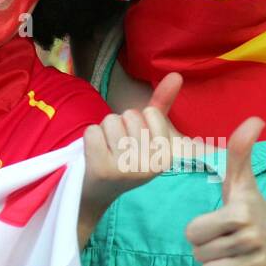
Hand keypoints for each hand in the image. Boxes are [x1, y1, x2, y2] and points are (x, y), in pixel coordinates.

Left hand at [81, 72, 182, 215]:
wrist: (98, 191)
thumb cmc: (126, 155)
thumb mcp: (148, 133)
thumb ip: (162, 103)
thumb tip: (176, 74)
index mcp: (167, 157)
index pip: (150, 112)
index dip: (137, 120)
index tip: (136, 141)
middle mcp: (150, 166)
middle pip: (129, 115)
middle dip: (120, 125)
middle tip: (118, 148)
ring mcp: (126, 169)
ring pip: (110, 121)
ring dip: (104, 131)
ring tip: (106, 150)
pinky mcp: (102, 169)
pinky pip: (92, 130)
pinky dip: (89, 137)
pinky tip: (94, 154)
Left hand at [183, 116, 265, 265]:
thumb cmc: (252, 209)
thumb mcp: (242, 182)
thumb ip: (239, 152)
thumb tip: (255, 119)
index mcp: (240, 214)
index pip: (193, 233)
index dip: (197, 230)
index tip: (213, 223)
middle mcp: (251, 239)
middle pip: (199, 254)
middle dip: (205, 248)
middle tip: (222, 239)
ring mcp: (259, 263)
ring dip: (214, 265)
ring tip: (230, 252)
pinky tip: (241, 265)